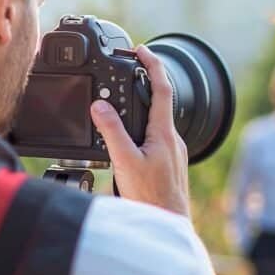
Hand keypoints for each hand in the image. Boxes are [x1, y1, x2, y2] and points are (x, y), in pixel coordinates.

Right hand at [91, 45, 190, 216]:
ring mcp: (173, 152)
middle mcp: (173, 140)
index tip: (141, 50)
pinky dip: (141, 130)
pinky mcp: (170, 164)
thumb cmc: (152, 198)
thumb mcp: (125, 162)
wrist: (169, 223)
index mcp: (164, 133)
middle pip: (159, 103)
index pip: (161, 89)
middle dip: (142, 86)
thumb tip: (100, 106)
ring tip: (120, 106)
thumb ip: (112, 132)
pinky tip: (128, 141)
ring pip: (156, 122)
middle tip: (126, 73)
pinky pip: (155, 139)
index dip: (152, 65)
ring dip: (140, 110)